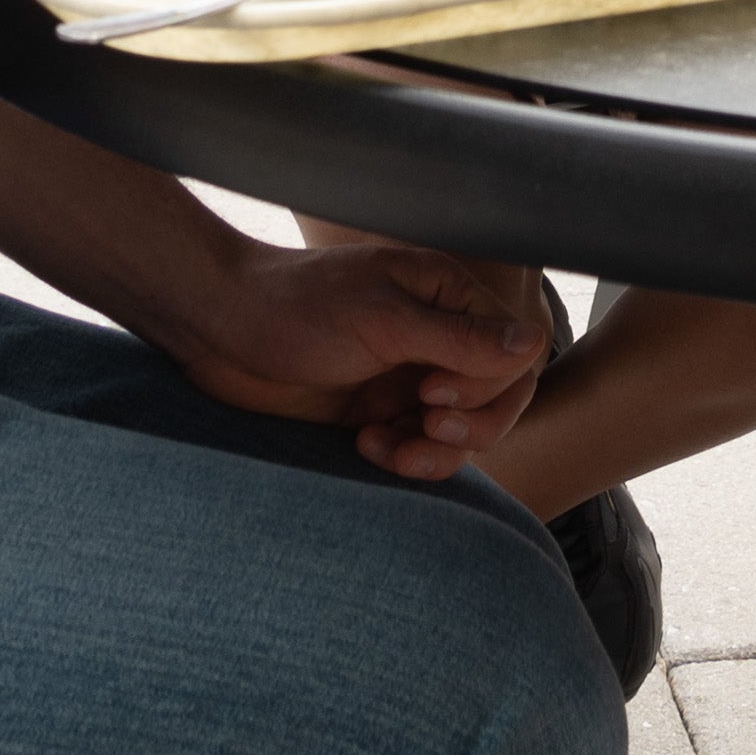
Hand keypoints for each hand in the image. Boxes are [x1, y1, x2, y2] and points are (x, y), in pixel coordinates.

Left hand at [147, 236, 562, 479]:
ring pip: (460, 433)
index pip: (514, 355)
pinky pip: (418, 450)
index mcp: (447, 296)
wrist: (219, 328)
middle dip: (468, 425)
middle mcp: (436, 337)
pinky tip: (363, 445)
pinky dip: (402, 458)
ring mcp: (408, 378)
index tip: (430, 391)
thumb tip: (536, 343)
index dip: (486, 386)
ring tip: (388, 446)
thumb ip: (460, 337)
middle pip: (498, 400)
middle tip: (421, 422)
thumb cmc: (297, 306)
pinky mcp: (378, 414)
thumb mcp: (382, 319)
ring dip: (433, 450)